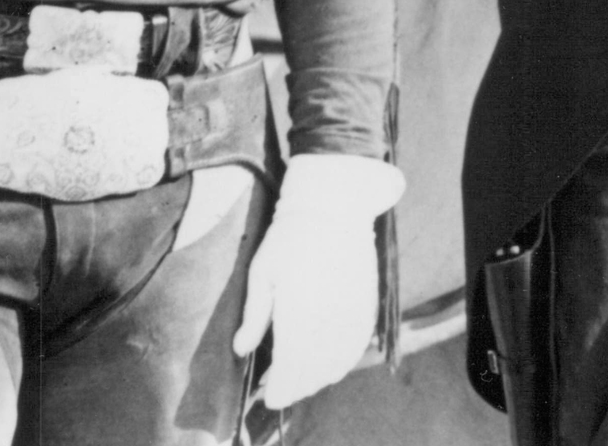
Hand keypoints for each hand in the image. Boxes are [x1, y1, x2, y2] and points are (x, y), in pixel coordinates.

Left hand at [233, 154, 405, 409]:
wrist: (332, 211)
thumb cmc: (289, 239)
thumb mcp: (261, 273)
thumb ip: (254, 317)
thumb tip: (240, 350)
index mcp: (299, 313)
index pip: (291, 368)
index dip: (280, 388)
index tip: (269, 396)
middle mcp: (329, 322)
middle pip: (314, 373)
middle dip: (296, 387)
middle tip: (280, 391)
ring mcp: (352, 318)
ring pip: (337, 366)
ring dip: (318, 379)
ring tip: (300, 381)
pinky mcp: (367, 311)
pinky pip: (355, 350)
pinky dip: (340, 364)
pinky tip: (327, 365)